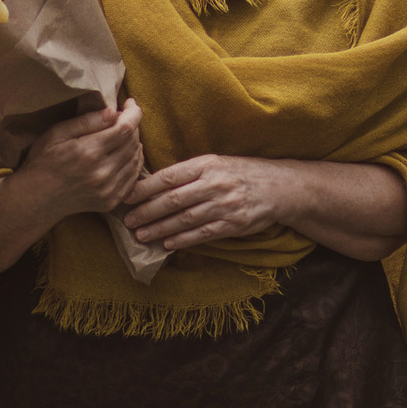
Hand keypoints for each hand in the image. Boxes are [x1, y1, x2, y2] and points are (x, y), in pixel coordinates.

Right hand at [0, 99, 143, 268]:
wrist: (36, 200)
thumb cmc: (43, 162)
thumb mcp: (57, 133)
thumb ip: (86, 122)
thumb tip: (112, 112)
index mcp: (89, 152)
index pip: (126, 128)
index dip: (133, 113)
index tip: (129, 103)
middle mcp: (103, 173)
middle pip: (133, 142)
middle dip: (133, 125)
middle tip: (123, 117)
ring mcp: (109, 190)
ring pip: (136, 159)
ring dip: (135, 142)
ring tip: (124, 134)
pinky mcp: (111, 201)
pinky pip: (134, 177)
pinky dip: (134, 161)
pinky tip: (125, 153)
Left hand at [121, 154, 285, 253]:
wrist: (280, 187)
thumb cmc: (242, 173)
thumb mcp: (217, 163)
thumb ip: (189, 173)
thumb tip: (153, 185)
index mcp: (207, 164)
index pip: (169, 176)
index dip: (145, 188)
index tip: (126, 197)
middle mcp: (215, 183)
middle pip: (173, 200)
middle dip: (147, 211)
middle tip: (128, 221)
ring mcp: (225, 205)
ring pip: (184, 219)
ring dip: (159, 229)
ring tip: (141, 235)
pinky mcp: (233, 224)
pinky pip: (202, 234)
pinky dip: (182, 240)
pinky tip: (166, 244)